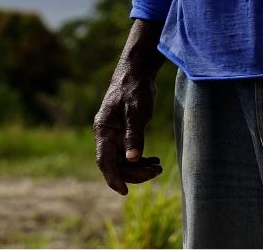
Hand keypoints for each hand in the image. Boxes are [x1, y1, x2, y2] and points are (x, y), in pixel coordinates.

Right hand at [94, 18, 165, 194]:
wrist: (137, 71)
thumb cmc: (135, 88)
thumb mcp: (137, 111)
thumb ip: (134, 135)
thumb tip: (132, 160)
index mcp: (104, 129)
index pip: (104, 161)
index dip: (113, 178)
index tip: (124, 191)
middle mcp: (106, 134)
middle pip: (116, 164)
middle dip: (135, 173)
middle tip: (156, 171)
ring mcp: (114, 134)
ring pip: (123, 161)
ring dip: (139, 168)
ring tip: (158, 168)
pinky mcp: (123, 133)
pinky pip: (129, 153)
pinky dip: (141, 160)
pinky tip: (154, 161)